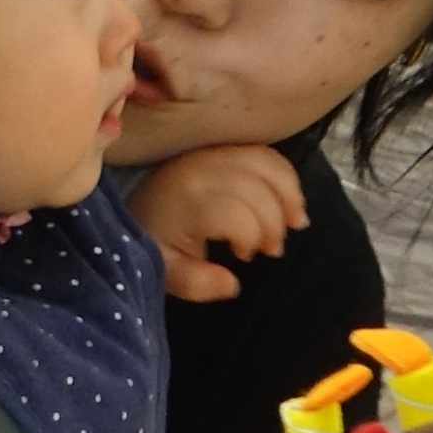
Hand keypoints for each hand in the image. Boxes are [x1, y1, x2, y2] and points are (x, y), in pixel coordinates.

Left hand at [128, 144, 306, 301]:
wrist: (136, 209)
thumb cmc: (155, 243)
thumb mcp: (167, 272)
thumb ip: (198, 284)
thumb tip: (233, 284)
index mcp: (187, 204)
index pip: (237, 215)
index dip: (251, 238)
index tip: (243, 256)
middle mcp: (202, 172)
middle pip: (257, 189)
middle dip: (274, 223)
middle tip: (271, 249)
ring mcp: (213, 155)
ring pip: (266, 164)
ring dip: (289, 195)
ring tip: (295, 223)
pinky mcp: (222, 149)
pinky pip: (264, 153)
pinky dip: (285, 176)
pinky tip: (291, 201)